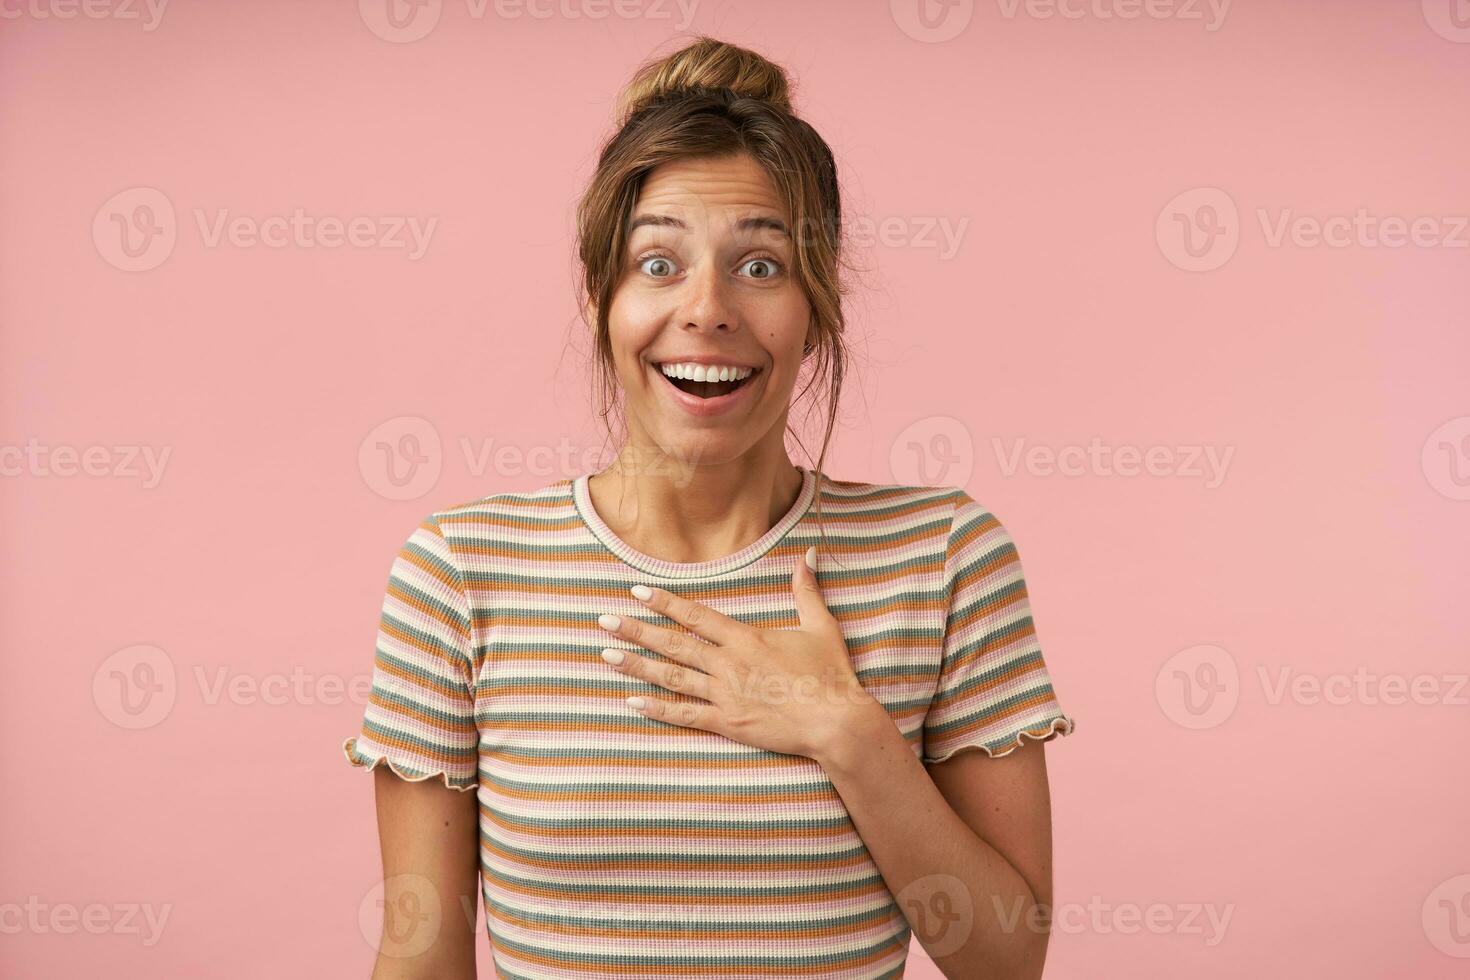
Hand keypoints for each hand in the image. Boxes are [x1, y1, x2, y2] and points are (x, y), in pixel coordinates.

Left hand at [595, 545, 883, 760]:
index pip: (696, 615)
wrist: (837, 722)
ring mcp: (725, 695)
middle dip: (636, 629)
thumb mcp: (821, 626)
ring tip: (607, 654)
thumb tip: (807, 556)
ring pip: (671, 677)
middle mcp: (728, 664)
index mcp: (746, 638)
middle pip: (673, 643)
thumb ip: (806, 591)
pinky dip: (657, 709)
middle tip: (603, 620)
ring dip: (636, 665)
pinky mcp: (727, 724)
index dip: (664, 602)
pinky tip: (633, 702)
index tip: (636, 591)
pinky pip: (685, 715)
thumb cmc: (831, 674)